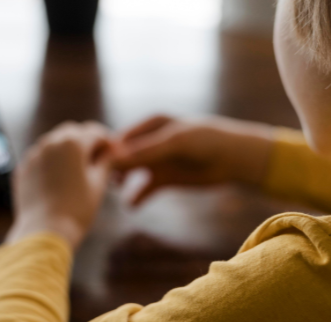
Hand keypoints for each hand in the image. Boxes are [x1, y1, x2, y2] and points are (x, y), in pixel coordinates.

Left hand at [5, 121, 112, 249]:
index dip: (106, 140)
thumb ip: (106, 162)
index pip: (95, 132)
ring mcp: (34, 154)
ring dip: (67, 149)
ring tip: (77, 168)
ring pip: (54, 142)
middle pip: (73, 132)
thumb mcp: (98, 183)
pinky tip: (59, 178)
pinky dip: (51, 161)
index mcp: (73, 143)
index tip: (113, 151)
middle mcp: (50, 142)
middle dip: (86, 141)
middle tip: (96, 158)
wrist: (44, 231)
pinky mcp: (23, 168)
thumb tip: (111, 153)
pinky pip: (40, 157)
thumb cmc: (77, 208)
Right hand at [113, 115, 273, 205]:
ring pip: (131, 173)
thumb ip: (146, 152)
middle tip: (100, 182)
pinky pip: (145, 190)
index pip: (121, 138)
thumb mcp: (174, 143)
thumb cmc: (206, 141)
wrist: (234, 159)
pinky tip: (131, 206)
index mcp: (151, 124)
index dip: (108, 152)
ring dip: (121, 182)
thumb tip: (117, 159)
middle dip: (112, 169)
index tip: (96, 166)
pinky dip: (137, 198)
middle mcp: (150, 142)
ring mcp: (157, 161)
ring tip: (115, 191)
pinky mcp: (165, 179)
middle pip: (123, 156)